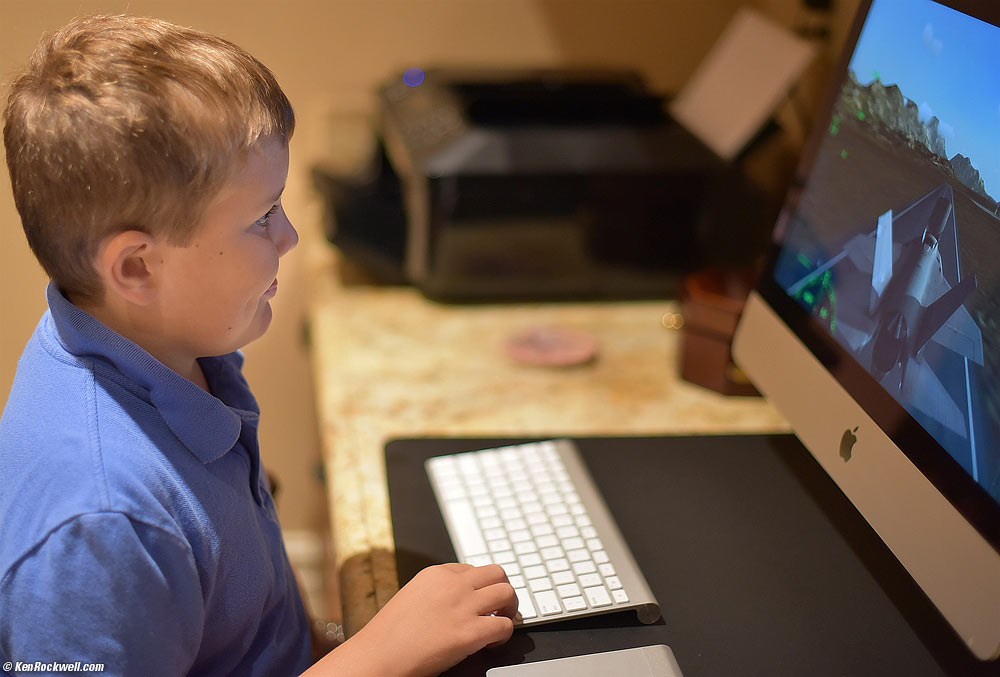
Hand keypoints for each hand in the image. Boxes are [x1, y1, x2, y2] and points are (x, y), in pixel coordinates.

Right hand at [303, 563, 516, 676]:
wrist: (377, 657)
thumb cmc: (389, 636)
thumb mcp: (411, 597)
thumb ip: (436, 593)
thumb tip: (458, 600)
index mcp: (435, 574)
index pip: (473, 569)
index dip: (480, 587)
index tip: (480, 600)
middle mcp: (452, 585)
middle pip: (497, 573)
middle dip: (502, 590)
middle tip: (500, 608)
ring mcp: (463, 607)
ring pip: (508, 593)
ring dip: (509, 609)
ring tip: (500, 622)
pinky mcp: (470, 633)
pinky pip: (505, 626)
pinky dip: (504, 635)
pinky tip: (490, 644)